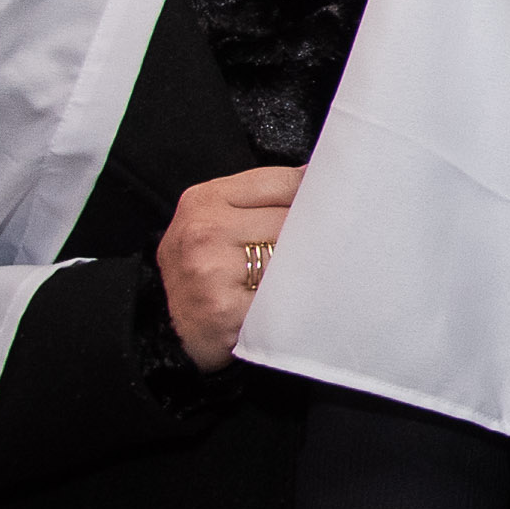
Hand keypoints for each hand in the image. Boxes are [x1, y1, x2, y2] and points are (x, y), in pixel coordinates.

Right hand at [156, 166, 302, 371]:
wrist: (180, 334)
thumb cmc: (207, 273)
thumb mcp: (218, 223)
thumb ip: (263, 198)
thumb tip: (317, 174)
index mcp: (203, 200)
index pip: (285, 182)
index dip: (313, 198)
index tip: (329, 210)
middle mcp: (203, 231)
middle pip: (294, 218)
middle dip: (313, 234)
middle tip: (313, 253)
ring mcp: (211, 270)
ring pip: (294, 254)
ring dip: (307, 267)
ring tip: (296, 278)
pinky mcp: (225, 308)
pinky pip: (285, 294)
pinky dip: (296, 299)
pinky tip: (286, 303)